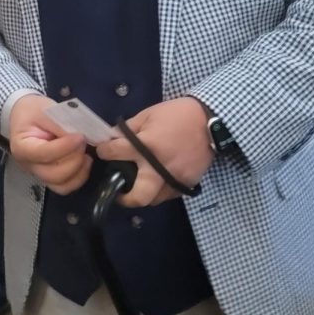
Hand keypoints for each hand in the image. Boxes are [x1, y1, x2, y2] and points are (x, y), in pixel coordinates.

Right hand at [8, 94, 90, 194]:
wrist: (25, 115)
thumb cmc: (33, 111)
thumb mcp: (44, 110)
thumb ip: (60, 123)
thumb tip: (79, 136)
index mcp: (22, 147)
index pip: (44, 154)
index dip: (65, 147)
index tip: (80, 136)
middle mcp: (29, 165)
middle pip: (54, 174)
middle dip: (74, 159)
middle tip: (83, 142)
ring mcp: (39, 173)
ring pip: (61, 184)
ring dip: (79, 171)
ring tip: (86, 154)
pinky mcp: (50, 176)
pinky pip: (65, 186)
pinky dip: (79, 177)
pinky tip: (84, 162)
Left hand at [94, 97, 213, 207]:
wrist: (210, 120)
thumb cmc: (176, 114)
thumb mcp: (147, 115)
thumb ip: (129, 129)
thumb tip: (113, 138)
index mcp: (145, 146)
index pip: (114, 153)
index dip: (104, 151)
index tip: (103, 151)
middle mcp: (158, 167)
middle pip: (138, 196)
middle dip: (125, 199)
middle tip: (119, 192)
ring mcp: (175, 178)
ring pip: (155, 200)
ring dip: (144, 194)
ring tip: (139, 185)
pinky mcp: (188, 183)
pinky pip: (170, 194)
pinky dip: (161, 190)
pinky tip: (158, 180)